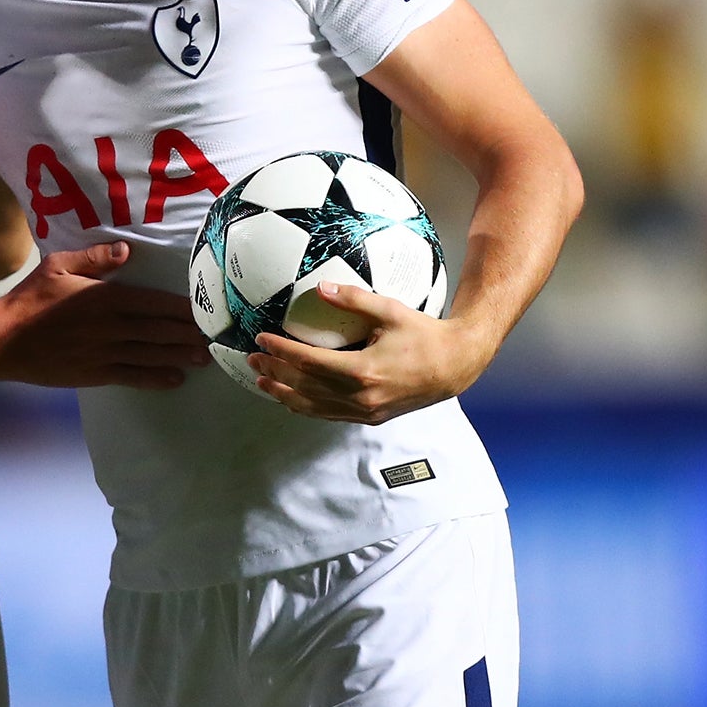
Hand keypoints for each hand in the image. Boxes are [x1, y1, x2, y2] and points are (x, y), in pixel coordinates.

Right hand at [0, 242, 209, 389]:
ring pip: (151, 354)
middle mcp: (111, 327)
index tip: (204, 310)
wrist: (3, 340)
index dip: (182, 308)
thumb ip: (93, 258)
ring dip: (179, 356)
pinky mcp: (95, 374)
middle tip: (215, 337)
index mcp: (105, 298)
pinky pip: (132, 376)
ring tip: (204, 358)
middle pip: (160, 330)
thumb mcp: (56, 265)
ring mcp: (104, 353)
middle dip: (189, 334)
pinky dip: (155, 379)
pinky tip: (175, 379)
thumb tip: (126, 250)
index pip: (154, 302)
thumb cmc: (29, 299)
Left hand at [247, 282, 491, 423]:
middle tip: (253, 358)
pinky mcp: (370, 418)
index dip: (281, 350)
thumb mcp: (390, 310)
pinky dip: (305, 406)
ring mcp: (365, 411)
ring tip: (261, 380)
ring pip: (312, 407)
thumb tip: (320, 287)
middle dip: (275, 372)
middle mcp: (360, 397)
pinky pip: (328, 414)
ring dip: (283, 393)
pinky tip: (290, 398)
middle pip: (304, 387)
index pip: (309, 362)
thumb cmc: (424, 335)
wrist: (454, 366)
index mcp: (363, 371)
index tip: (262, 338)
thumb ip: (353, 299)